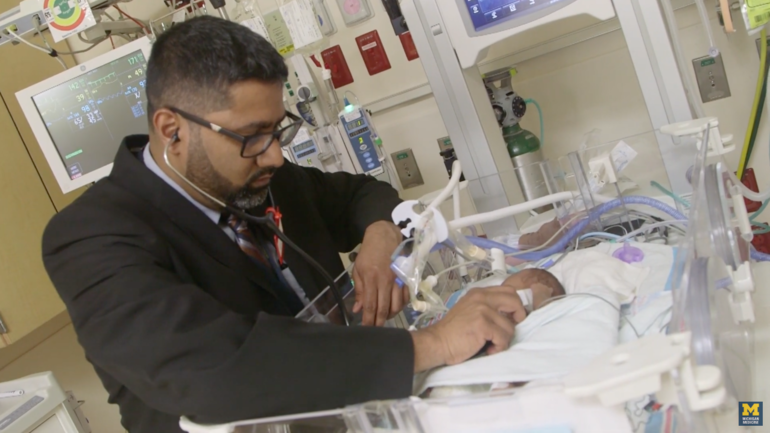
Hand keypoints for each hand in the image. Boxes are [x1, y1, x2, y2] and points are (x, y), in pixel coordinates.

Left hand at [352, 221, 407, 325]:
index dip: (368, 319)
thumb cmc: (368, 254)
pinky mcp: (405, 279)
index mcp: (371, 279)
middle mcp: (385, 281)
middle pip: (384, 308)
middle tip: (376, 330)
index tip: (366, 329)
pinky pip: (405, 298)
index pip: (370, 305)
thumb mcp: (358, 270)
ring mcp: (397, 280)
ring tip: (384, 318)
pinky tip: (394, 308)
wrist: (385, 238)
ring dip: (390, 315)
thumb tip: (357, 309)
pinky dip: (401, 306)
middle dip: (379, 322)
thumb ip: (359, 290)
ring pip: (396, 305)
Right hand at [411, 286, 526, 371]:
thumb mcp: (471, 311)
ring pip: (510, 326)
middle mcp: (482, 297)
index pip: (509, 291)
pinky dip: (498, 348)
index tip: (511, 318)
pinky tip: (488, 349)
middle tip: (506, 331)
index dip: (515, 305)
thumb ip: (487, 307)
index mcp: (479, 293)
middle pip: (515, 301)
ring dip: (504, 339)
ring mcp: (482, 310)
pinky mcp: (483, 325)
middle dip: (518, 317)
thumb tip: (510, 315)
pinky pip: (504, 338)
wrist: (437, 342)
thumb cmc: (454, 332)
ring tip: (490, 344)